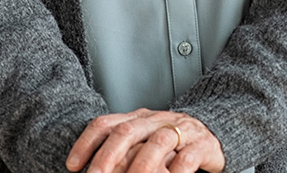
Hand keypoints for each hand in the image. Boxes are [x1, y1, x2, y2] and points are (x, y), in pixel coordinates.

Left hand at [66, 109, 224, 172]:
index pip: (106, 124)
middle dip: (107, 156)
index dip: (86, 143)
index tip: (72, 166)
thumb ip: (120, 153)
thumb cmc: (171, 144)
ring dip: (141, 165)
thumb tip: (90, 170)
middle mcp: (157, 121)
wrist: (214, 133)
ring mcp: (180, 131)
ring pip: (158, 142)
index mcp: (138, 119)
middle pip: (128, 131)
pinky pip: (187, 157)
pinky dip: (175, 172)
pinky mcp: (202, 145)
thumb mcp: (142, 142)